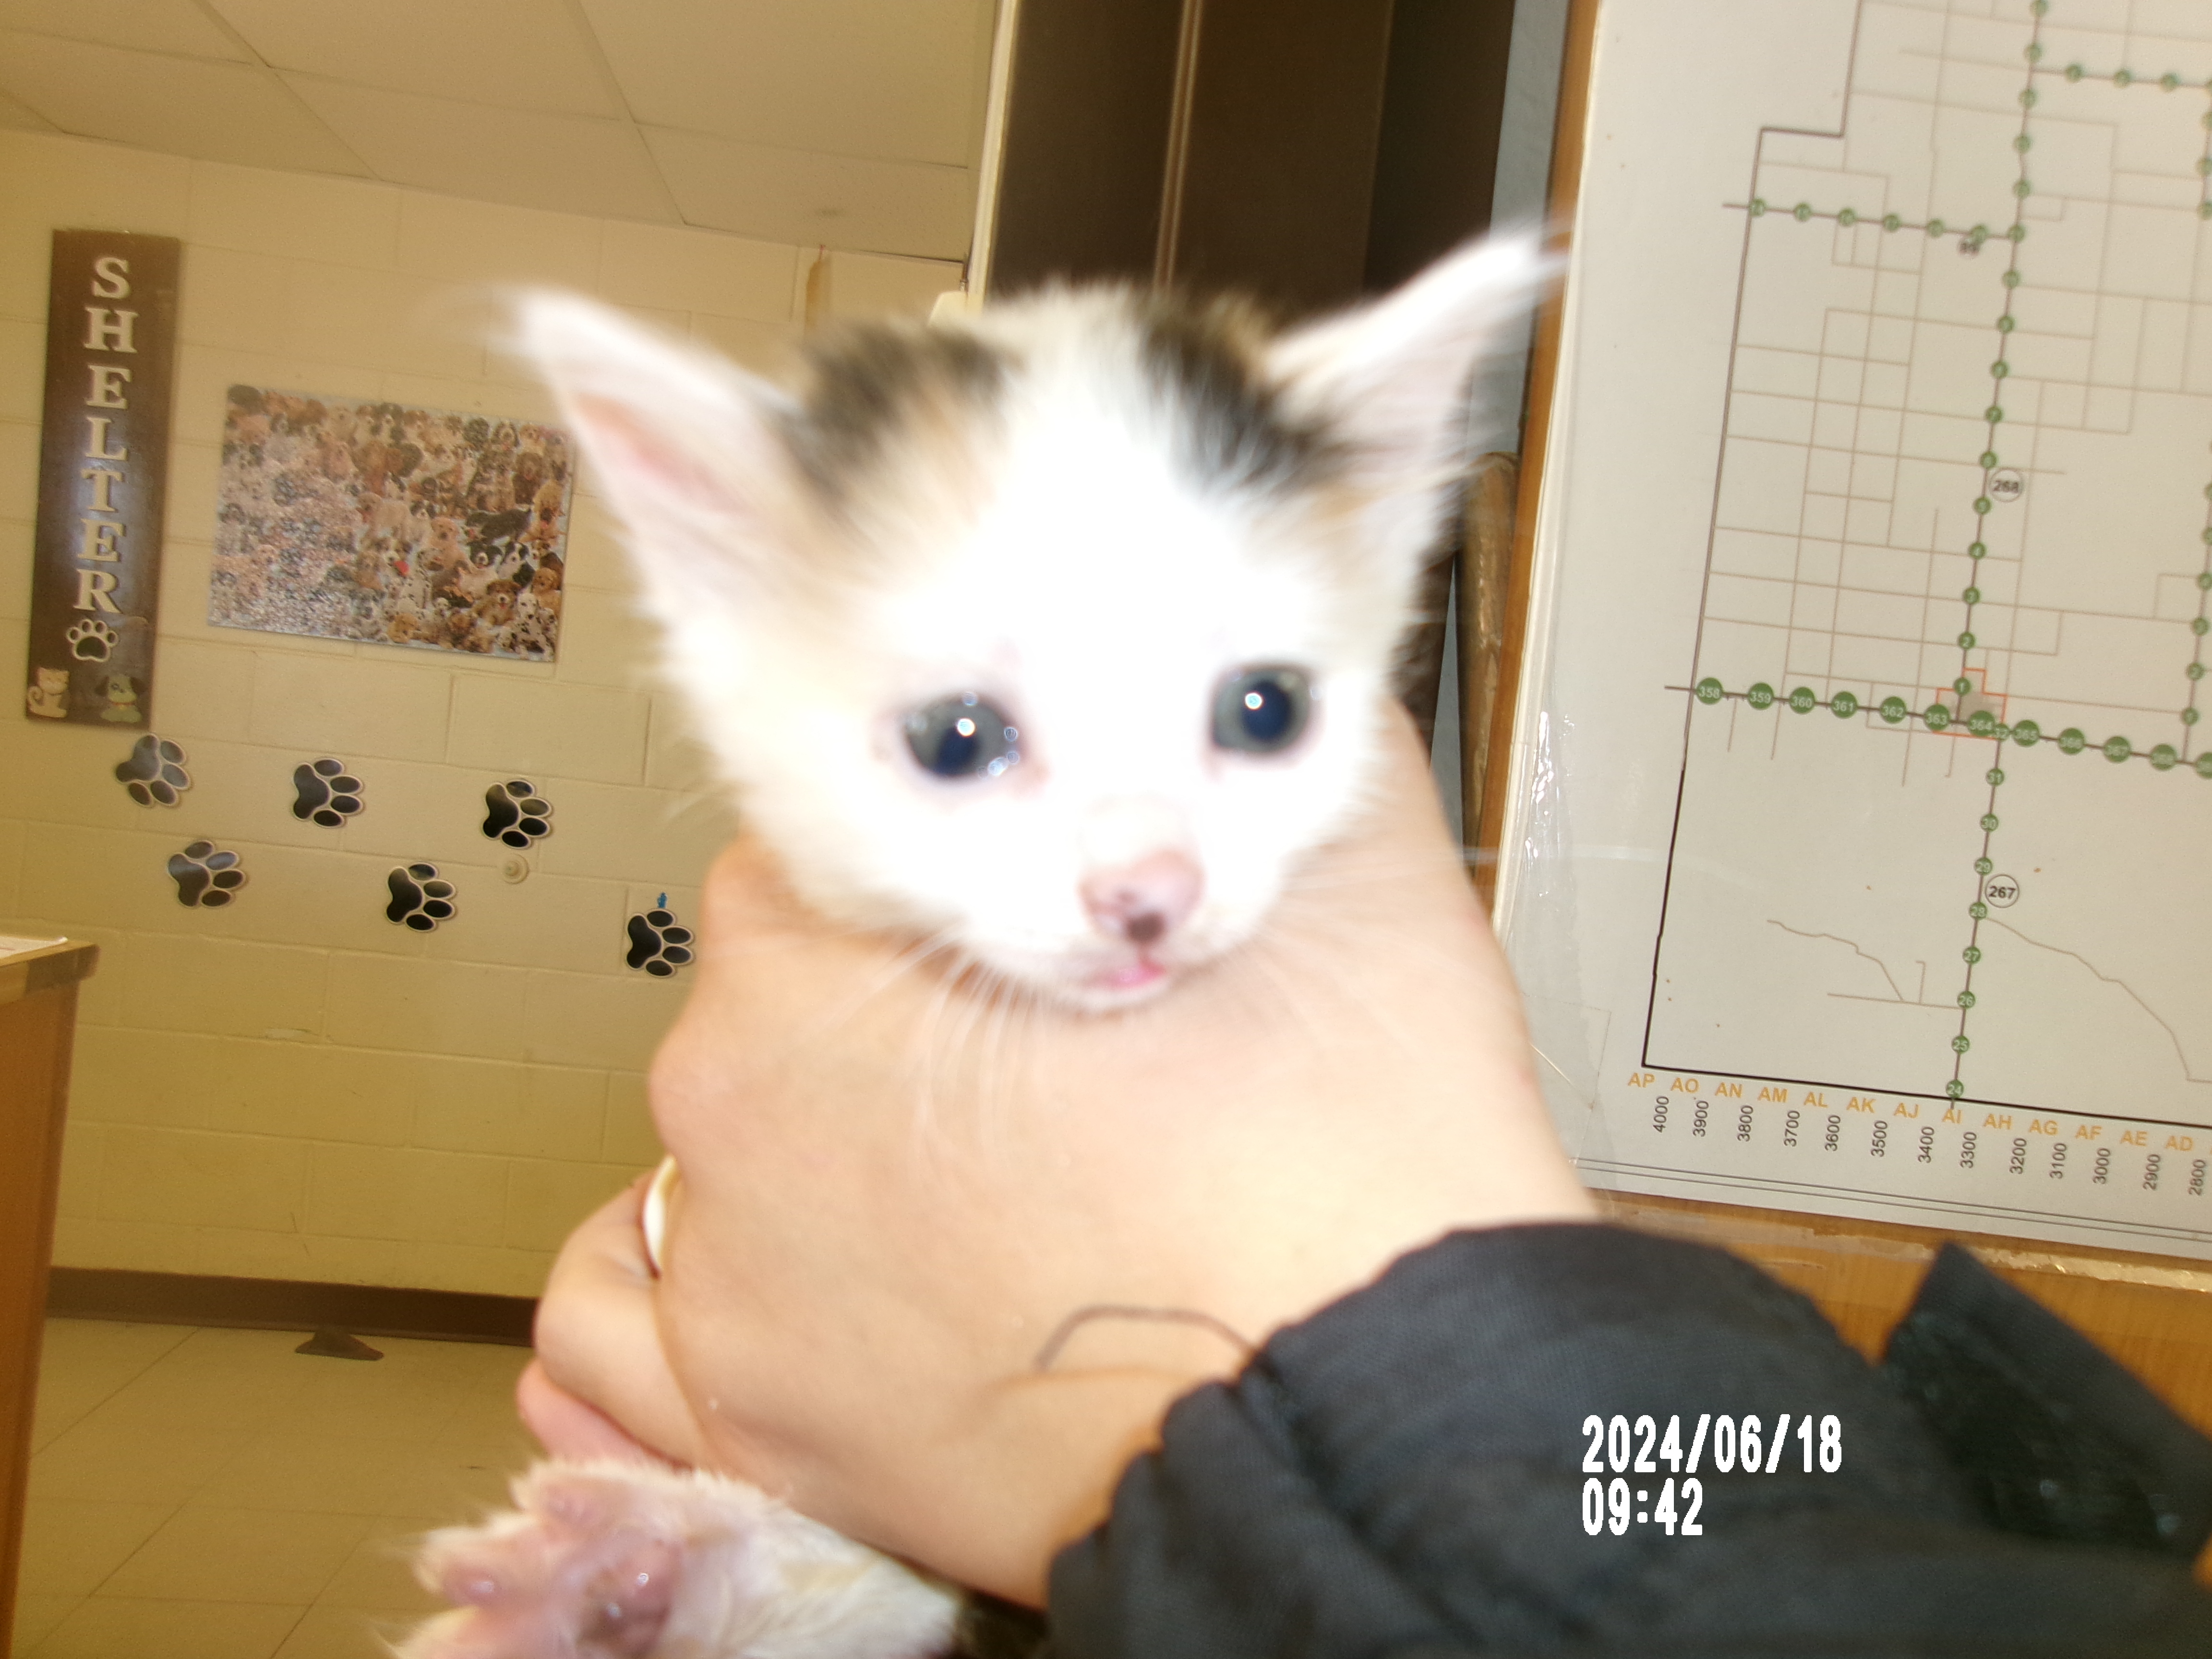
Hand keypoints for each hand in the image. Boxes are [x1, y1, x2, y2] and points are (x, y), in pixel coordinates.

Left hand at [533, 708, 1592, 1602]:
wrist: (1375, 1403)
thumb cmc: (1351, 1140)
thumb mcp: (1347, 858)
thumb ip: (1246, 724)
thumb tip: (1239, 674)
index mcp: (833, 924)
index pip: (832, 845)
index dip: (950, 876)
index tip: (1026, 946)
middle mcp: (730, 1076)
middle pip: (776, 1001)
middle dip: (888, 1020)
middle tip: (1036, 1087)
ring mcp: (723, 1262)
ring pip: (722, 1155)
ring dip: (817, 1154)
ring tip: (968, 1207)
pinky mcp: (744, 1422)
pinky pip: (627, 1337)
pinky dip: (701, 1303)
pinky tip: (809, 1298)